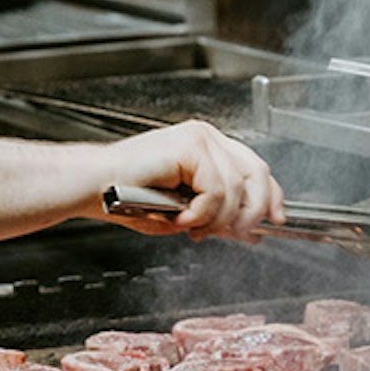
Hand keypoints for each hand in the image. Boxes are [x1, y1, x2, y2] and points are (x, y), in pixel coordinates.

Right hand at [90, 120, 282, 242]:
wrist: (93, 187)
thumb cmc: (126, 197)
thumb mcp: (184, 212)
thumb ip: (218, 216)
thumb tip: (249, 230)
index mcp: (206, 147)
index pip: (254, 168)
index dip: (271, 196)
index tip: (276, 220)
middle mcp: (206, 137)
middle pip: (256, 173)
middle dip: (252, 211)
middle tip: (236, 234)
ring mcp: (199, 138)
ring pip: (236, 188)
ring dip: (216, 219)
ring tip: (190, 226)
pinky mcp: (190, 146)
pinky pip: (216, 190)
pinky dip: (201, 213)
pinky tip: (180, 217)